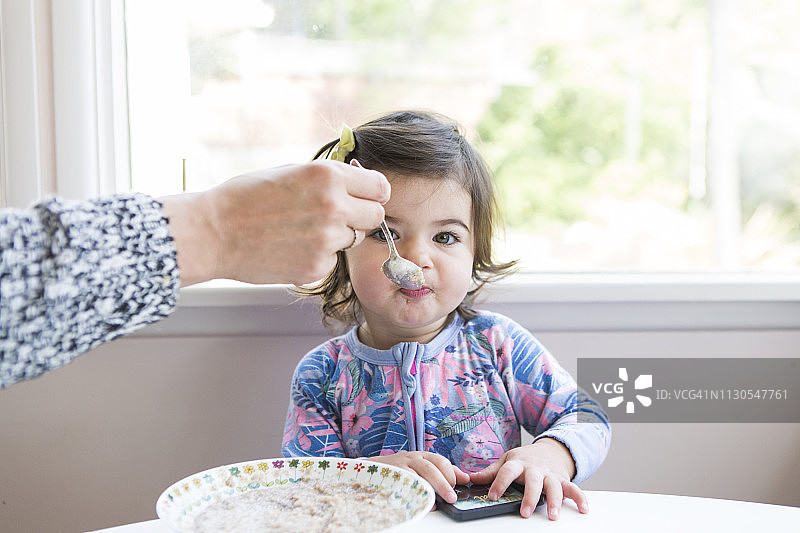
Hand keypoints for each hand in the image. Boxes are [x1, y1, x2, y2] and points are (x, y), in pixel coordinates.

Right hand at [161, 161, 389, 285]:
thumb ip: (329, 178)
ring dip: (338, 236)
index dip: (373, 193)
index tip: (365, 198)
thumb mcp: (291, 171)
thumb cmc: (246, 198)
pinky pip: (333, 260)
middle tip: (337, 217)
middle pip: (376, 216)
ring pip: (354, 240)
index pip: (380, 187)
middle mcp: (334, 207)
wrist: (213, 232)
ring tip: (303, 231)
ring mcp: (327, 240)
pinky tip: (291, 248)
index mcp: (328, 176)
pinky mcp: (317, 267)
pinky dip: (318, 256)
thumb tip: (359, 180)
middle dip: (361, 216)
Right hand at [368, 452, 469, 504]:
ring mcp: (401, 468)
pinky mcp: (391, 478)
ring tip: (439, 502)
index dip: (451, 474)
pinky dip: (414, 495)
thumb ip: (444, 471)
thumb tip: (465, 477)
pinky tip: (421, 503)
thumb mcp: (423, 465)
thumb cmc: (403, 469)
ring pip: (418, 477)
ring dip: (430, 490)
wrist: (374, 469)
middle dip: (443, 484)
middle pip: (430, 468)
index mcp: (422, 456)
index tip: (458, 485)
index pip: (440, 461)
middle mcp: (412, 459)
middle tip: (451, 498)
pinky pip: (405, 487)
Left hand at [468, 438, 586, 519]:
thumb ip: (491, 471)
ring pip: (554, 486)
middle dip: (529, 496)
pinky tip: (583, 509)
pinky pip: (573, 488)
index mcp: (518, 463)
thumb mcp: (507, 461)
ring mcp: (550, 474)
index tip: (492, 496)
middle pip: (533, 481)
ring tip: (553, 516)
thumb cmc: (525, 458)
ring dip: (555, 501)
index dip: (499, 483)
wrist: (549, 449)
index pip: (507, 471)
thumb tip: (470, 478)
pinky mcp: (563, 479)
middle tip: (525, 512)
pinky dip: (580, 497)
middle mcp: (535, 468)